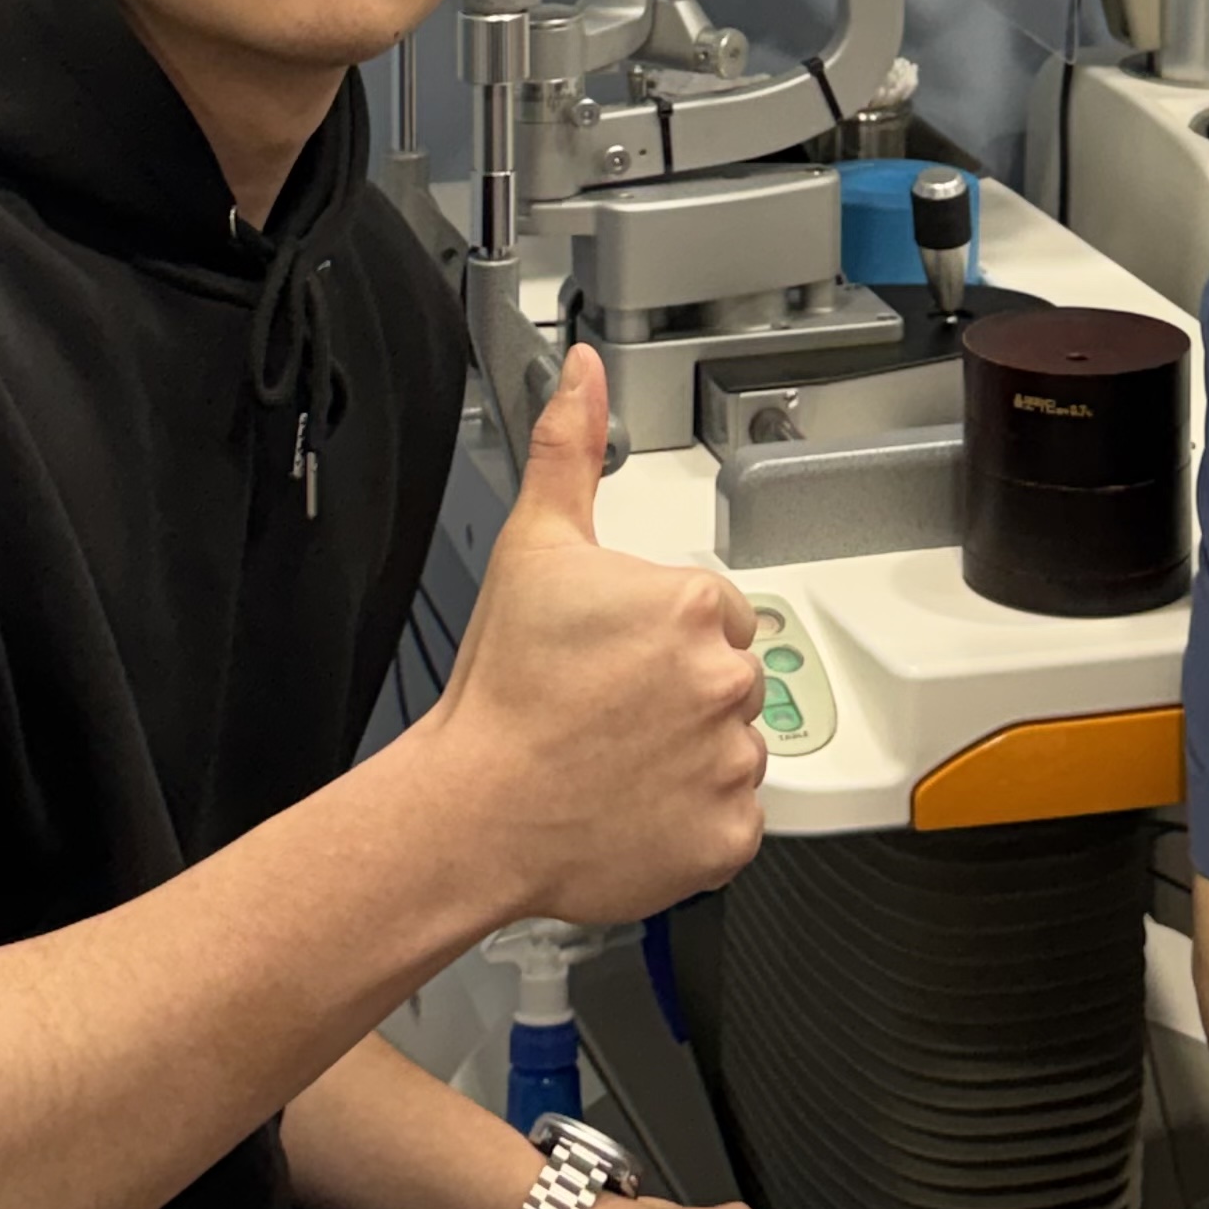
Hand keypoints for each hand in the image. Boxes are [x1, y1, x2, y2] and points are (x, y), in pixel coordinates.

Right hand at [426, 345, 769, 922]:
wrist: (474, 811)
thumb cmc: (503, 690)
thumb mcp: (533, 546)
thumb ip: (569, 449)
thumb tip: (583, 373)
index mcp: (692, 606)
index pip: (716, 613)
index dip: (662, 636)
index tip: (614, 659)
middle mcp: (725, 681)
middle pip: (727, 678)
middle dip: (680, 692)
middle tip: (608, 712)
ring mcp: (730, 764)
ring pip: (733, 747)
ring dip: (691, 755)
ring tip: (617, 760)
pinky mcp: (727, 836)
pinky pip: (734, 819)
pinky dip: (694, 818)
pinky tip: (636, 805)